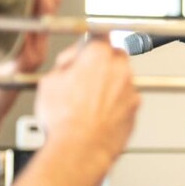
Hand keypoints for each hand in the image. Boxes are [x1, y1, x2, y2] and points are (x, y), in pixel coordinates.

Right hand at [35, 36, 138, 167]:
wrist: (79, 150)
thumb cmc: (64, 119)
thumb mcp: (49, 81)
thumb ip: (66, 63)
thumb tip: (71, 60)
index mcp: (98, 54)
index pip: (99, 35)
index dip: (90, 43)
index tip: (86, 48)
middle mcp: (120, 69)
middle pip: (115, 56)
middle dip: (102, 64)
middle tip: (85, 78)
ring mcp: (130, 90)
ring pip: (122, 80)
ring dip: (110, 85)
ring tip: (89, 102)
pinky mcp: (135, 110)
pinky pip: (126, 101)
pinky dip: (116, 105)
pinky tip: (98, 114)